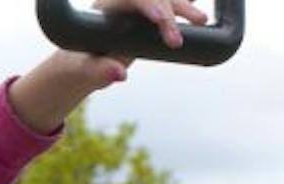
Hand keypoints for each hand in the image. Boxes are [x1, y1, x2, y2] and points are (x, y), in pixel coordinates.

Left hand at [10, 0, 208, 131]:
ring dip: (184, 7)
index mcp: (105, 7)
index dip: (148, 5)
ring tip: (202, 21)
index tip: (160, 19)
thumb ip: (100, 72)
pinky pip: (168, 5)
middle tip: (182, 37)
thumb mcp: (86, 71)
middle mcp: (124, 2)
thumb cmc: (81, 66)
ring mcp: (138, 7)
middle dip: (170, 11)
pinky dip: (184, 6)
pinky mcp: (148, 15)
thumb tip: (120, 76)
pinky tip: (199, 14)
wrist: (83, 64)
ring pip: (164, 0)